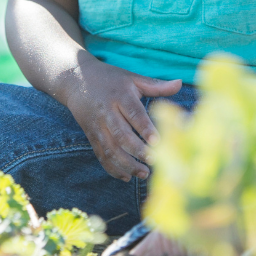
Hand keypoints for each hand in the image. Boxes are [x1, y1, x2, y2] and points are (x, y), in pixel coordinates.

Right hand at [61, 56, 181, 181]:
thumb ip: (155, 85)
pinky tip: (126, 177)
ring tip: (144, 173)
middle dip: (138, 150)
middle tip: (155, 161)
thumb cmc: (110, 79)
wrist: (76, 80)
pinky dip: (112, 168)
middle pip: (121, 135)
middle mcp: (107, 112)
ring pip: (110, 149)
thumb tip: (180, 83)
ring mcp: (97, 126)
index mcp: (120, 96)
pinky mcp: (91, 136)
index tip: (158, 141)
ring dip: (126, 164)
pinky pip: (101, 155)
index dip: (145, 128)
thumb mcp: (132, 78)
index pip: (134, 113)